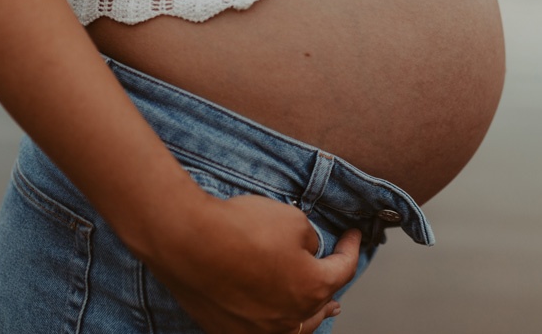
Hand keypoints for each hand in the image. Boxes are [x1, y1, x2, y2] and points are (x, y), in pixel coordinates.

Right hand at [149, 193, 361, 333]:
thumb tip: (307, 249)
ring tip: (325, 312)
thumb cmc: (239, 229)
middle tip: (338, 270)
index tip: (354, 235)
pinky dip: (274, 319)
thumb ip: (309, 238)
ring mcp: (258, 329)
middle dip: (332, 283)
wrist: (187, 241)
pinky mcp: (228, 330)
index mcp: (312, 288)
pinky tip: (274, 314)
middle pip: (320, 304)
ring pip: (294, 326)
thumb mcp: (292, 219)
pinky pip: (260, 329)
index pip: (344, 269)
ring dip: (310, 313)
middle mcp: (288, 317)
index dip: (352, 247)